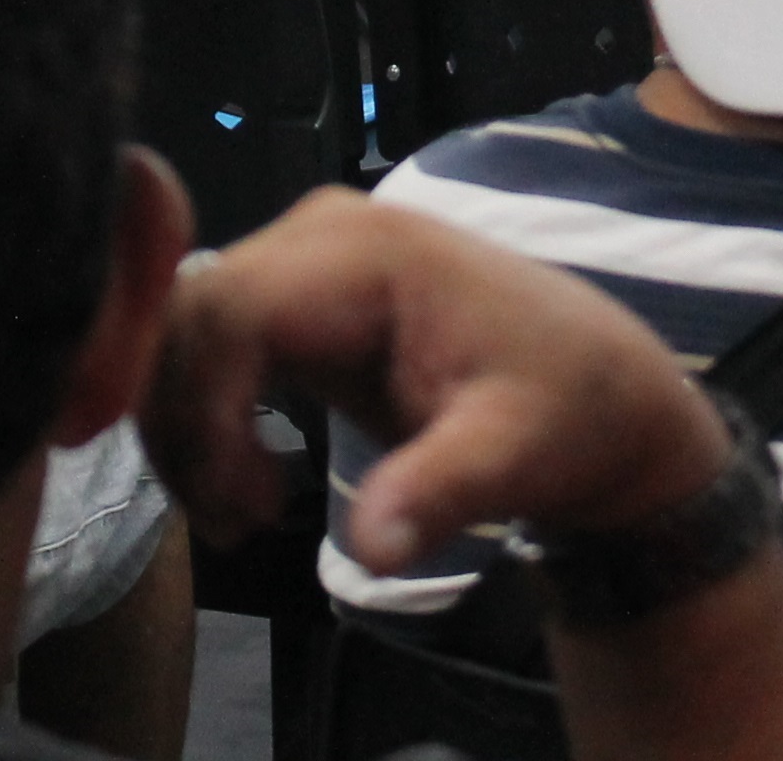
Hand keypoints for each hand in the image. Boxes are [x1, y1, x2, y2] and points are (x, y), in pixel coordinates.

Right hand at [146, 190, 735, 570]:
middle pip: (186, 315)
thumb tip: (376, 548)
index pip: (228, 309)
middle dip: (185, 428)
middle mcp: (319, 235)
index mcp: (368, 252)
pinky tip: (248, 486)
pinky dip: (205, 418)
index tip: (243, 506)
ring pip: (181, 330)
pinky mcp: (296, 299)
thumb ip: (440, 491)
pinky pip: (209, 344)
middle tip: (236, 525)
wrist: (600, 393)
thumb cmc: (568, 411)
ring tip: (246, 516)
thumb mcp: (516, 455)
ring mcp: (302, 260)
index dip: (205, 410)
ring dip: (187, 431)